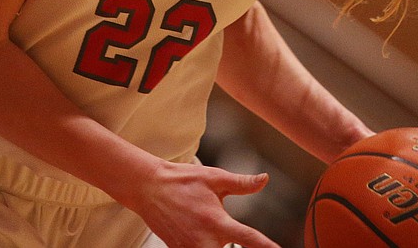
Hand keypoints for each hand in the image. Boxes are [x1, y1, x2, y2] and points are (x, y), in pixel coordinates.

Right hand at [128, 160, 282, 247]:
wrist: (150, 188)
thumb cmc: (183, 181)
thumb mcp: (214, 178)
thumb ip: (241, 183)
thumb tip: (265, 179)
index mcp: (217, 222)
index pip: (250, 239)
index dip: (267, 247)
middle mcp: (205, 241)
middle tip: (229, 232)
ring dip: (219, 247)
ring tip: (210, 228)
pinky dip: (204, 247)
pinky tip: (201, 236)